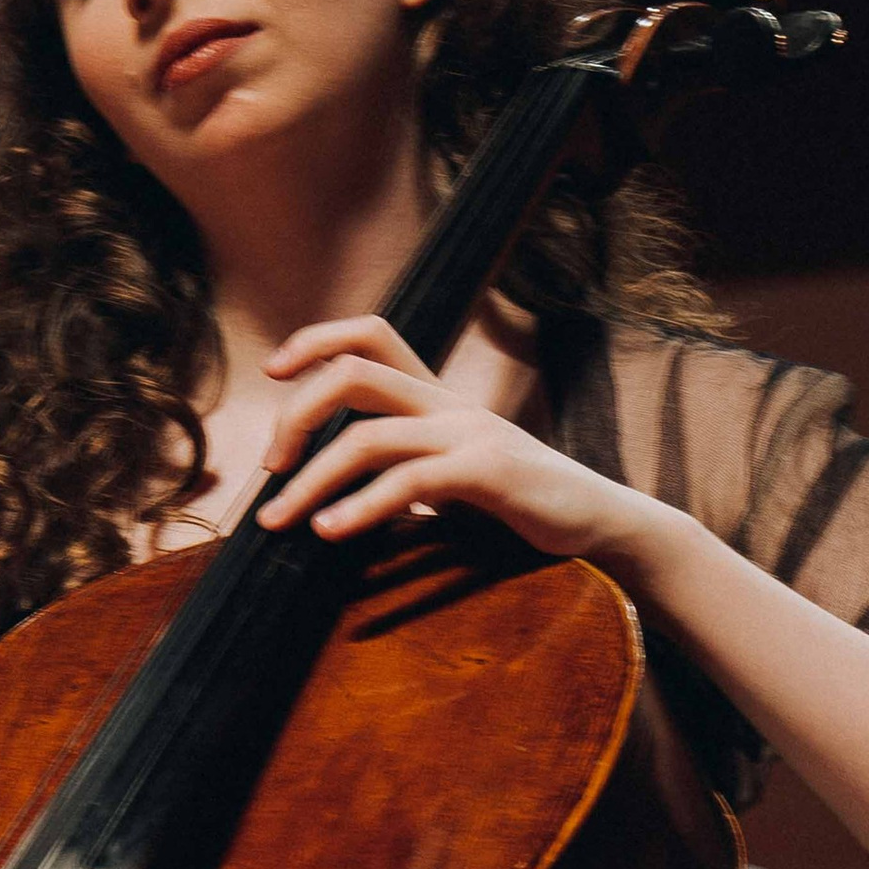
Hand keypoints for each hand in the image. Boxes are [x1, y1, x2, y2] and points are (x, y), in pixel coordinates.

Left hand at [253, 318, 662, 569]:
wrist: (598, 526)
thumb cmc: (518, 509)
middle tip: (269, 469)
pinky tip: (330, 533)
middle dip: (296, 414)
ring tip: (278, 521)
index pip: (372, 335)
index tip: (273, 373)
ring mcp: (471, 434)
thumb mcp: (451, 481)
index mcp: (438, 398)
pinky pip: (410, 482)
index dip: (316, 340)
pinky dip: (360, 509)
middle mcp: (450, 404)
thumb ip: (400, 470)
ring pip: (369, 436)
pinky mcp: (489, 472)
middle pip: (354, 373)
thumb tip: (329, 495)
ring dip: (312, 479)